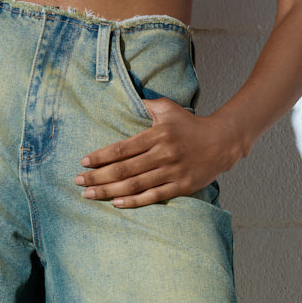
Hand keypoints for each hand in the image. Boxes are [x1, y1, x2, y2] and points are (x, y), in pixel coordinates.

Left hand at [74, 98, 230, 207]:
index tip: (84, 161)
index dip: (101, 156)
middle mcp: (163, 154)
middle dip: (98, 176)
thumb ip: (148, 105)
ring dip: (109, 191)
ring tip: (89, 194)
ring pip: (134, 185)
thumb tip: (130, 99)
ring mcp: (171, 172)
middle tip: (79, 181)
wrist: (222, 142)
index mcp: (157, 135)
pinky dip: (133, 201)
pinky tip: (116, 203)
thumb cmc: (191, 125)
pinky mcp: (180, 187)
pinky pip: (152, 196)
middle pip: (124, 169)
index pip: (122, 148)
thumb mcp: (169, 109)